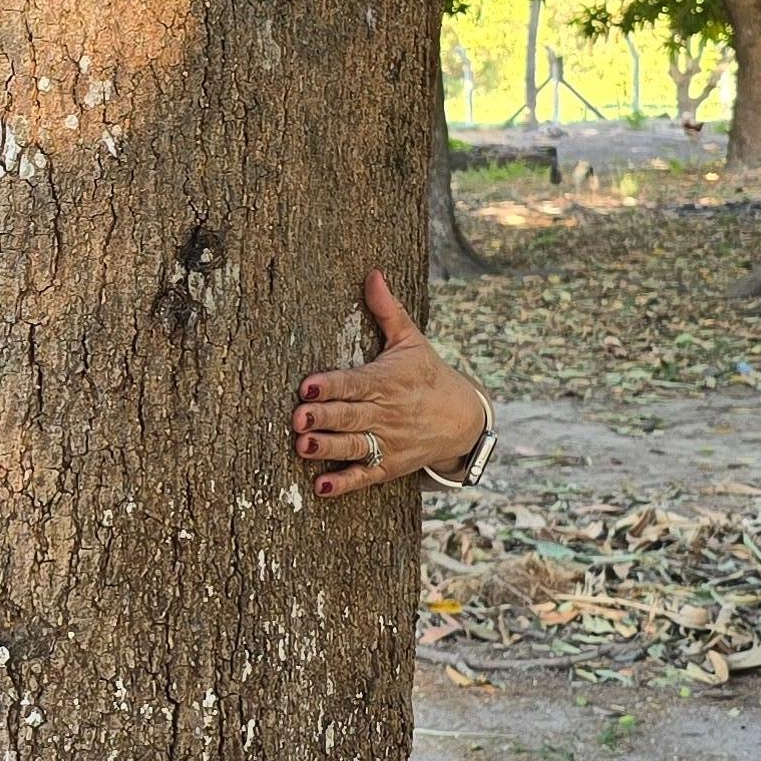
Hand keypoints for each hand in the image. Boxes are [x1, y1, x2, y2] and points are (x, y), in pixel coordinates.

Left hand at [292, 271, 489, 504]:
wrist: (463, 419)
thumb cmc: (427, 374)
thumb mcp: (411, 341)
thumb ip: (387, 310)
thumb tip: (372, 273)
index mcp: (386, 381)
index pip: (354, 382)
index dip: (330, 384)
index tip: (307, 384)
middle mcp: (385, 413)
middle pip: (350, 415)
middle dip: (323, 417)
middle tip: (297, 417)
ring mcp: (387, 442)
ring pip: (353, 446)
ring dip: (328, 448)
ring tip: (303, 447)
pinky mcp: (388, 466)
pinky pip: (365, 476)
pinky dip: (344, 483)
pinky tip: (321, 487)